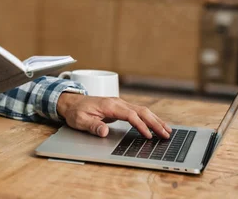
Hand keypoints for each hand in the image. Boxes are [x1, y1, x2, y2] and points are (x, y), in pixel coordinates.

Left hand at [56, 94, 171, 138]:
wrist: (70, 102)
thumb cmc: (75, 112)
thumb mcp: (80, 121)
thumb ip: (93, 126)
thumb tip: (104, 132)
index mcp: (109, 105)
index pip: (130, 115)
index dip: (141, 125)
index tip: (149, 136)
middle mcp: (117, 102)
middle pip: (141, 111)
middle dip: (154, 122)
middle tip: (166, 134)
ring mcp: (119, 104)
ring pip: (142, 110)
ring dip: (155, 120)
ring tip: (167, 130)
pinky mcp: (120, 107)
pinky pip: (138, 111)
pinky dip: (149, 118)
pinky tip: (156, 125)